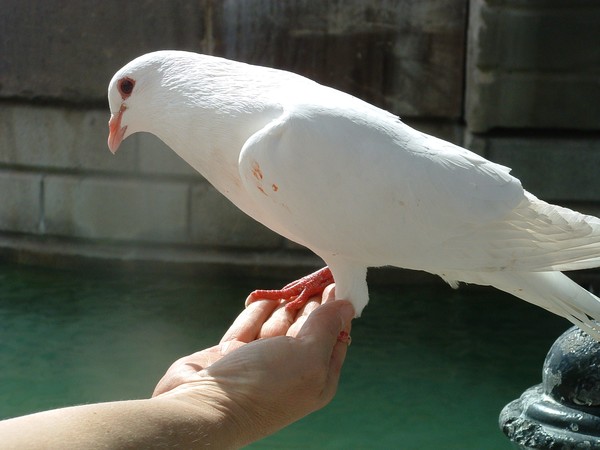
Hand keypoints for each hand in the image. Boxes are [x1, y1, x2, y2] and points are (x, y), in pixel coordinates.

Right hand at [153, 284, 353, 446]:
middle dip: (313, 302)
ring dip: (288, 302)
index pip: (333, 338)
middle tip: (318, 276)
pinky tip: (270, 295)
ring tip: (297, 282)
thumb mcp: (309, 356)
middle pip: (306, 328)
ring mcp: (259, 362)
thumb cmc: (264, 385)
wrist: (204, 406)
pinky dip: (260, 309)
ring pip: (278, 323)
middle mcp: (289, 370)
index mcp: (315, 378)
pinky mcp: (231, 352)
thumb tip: (347, 306)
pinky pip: (251, 324)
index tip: (339, 282)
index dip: (337, 311)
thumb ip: (327, 328)